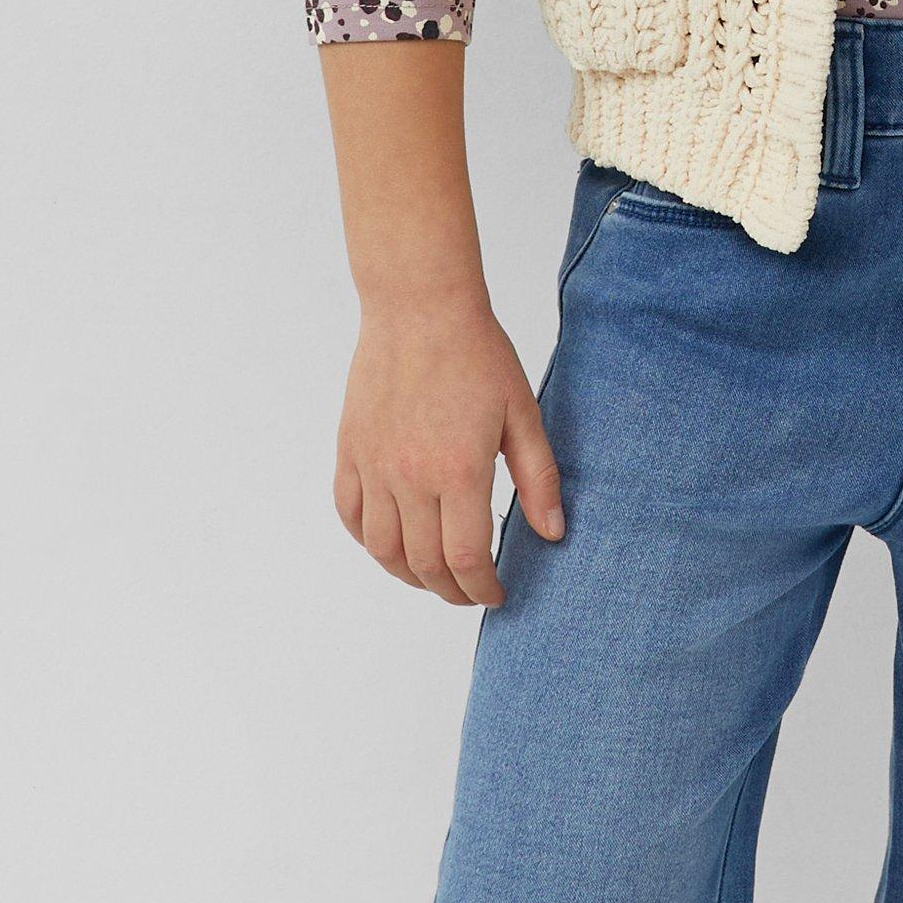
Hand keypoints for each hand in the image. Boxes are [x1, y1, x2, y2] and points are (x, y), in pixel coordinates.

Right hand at [334, 286, 563, 606]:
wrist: (419, 309)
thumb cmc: (476, 355)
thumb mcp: (522, 414)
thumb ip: (538, 479)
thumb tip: (552, 532)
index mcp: (459, 471)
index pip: (467, 558)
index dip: (481, 588)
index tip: (495, 594)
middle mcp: (410, 477)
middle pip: (424, 564)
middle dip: (450, 590)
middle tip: (469, 592)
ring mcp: (374, 465)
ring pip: (381, 548)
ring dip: (408, 574)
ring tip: (432, 577)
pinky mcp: (350, 450)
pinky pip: (349, 512)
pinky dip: (367, 539)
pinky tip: (389, 542)